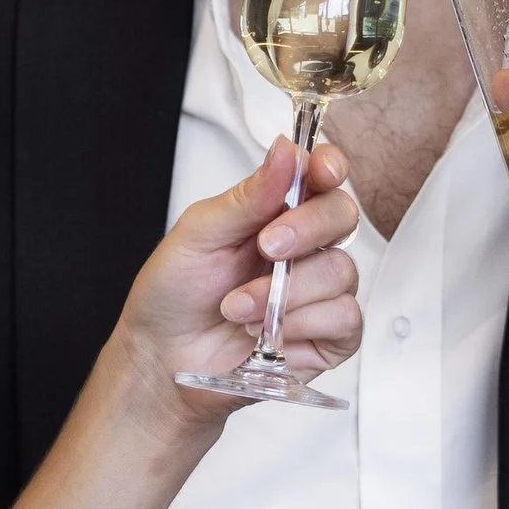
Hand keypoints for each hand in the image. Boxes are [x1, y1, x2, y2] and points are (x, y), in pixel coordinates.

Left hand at [119, 138, 362, 410]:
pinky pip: (345, 320)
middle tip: (266, 247)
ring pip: (341, 272)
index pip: (322, 176)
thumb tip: (285, 150)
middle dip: (306, 230)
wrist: (163, 358)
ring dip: (285, 292)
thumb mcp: (199, 234)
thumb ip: (248, 196)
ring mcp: (319, 291)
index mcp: (276, 211)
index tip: (320, 172)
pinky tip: (268, 334)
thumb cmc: (175, 293)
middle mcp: (304, 247)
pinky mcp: (327, 336)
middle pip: (342, 217)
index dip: (330, 167)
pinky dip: (302, 325)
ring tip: (237, 308)